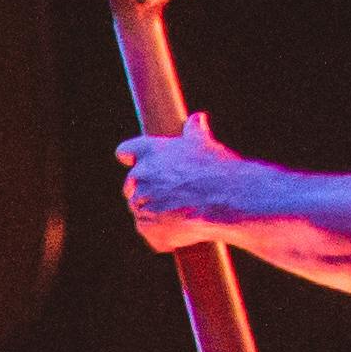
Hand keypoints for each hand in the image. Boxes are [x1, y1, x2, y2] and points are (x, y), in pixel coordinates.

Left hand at [120, 114, 246, 249]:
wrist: (225, 199)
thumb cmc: (216, 168)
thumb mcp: (205, 143)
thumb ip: (195, 131)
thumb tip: (196, 118)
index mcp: (149, 152)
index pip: (125, 151)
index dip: (130, 157)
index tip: (132, 161)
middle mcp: (139, 177)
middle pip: (133, 185)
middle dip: (148, 189)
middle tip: (175, 193)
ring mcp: (140, 203)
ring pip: (142, 209)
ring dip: (156, 211)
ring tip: (185, 210)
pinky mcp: (146, 228)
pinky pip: (149, 231)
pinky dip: (162, 232)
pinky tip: (184, 227)